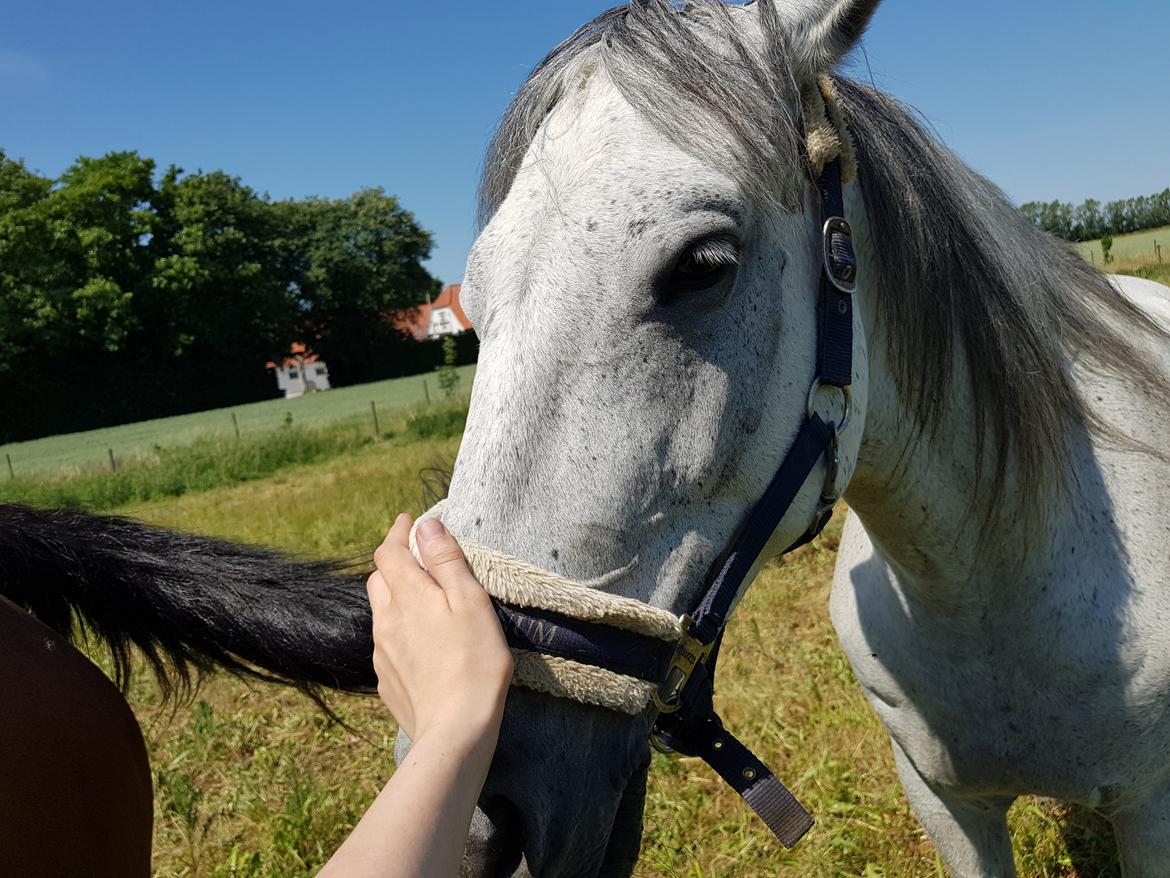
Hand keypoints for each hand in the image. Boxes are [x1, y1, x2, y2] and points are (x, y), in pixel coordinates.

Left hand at [366, 514, 512, 753]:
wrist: (455, 731)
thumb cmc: (474, 663)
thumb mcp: (471, 603)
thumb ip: (446, 561)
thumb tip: (425, 525)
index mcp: (407, 597)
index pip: (389, 552)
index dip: (397, 533)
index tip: (408, 522)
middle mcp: (386, 621)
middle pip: (379, 580)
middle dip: (394, 562)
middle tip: (416, 558)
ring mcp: (383, 653)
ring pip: (381, 613)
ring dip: (396, 598)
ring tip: (422, 600)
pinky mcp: (387, 681)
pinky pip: (387, 644)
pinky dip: (399, 631)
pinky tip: (421, 643)